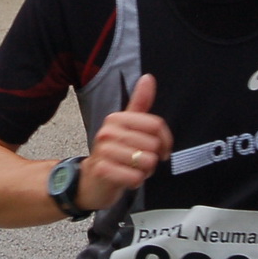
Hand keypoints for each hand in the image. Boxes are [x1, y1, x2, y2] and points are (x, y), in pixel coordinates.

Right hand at [78, 75, 172, 210]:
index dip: (165, 141)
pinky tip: (127, 179)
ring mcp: (103, 151)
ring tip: (132, 170)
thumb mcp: (128, 127)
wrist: (92, 181)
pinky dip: (136, 182)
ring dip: (144, 171)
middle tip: (139, 162)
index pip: (156, 125)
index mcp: (116, 118)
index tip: (161, 149)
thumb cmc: (115, 153)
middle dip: (153, 159)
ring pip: (146, 162)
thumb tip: (148, 77)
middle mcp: (108, 131)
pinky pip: (135, 177)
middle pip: (153, 145)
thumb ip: (140, 103)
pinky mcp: (102, 170)